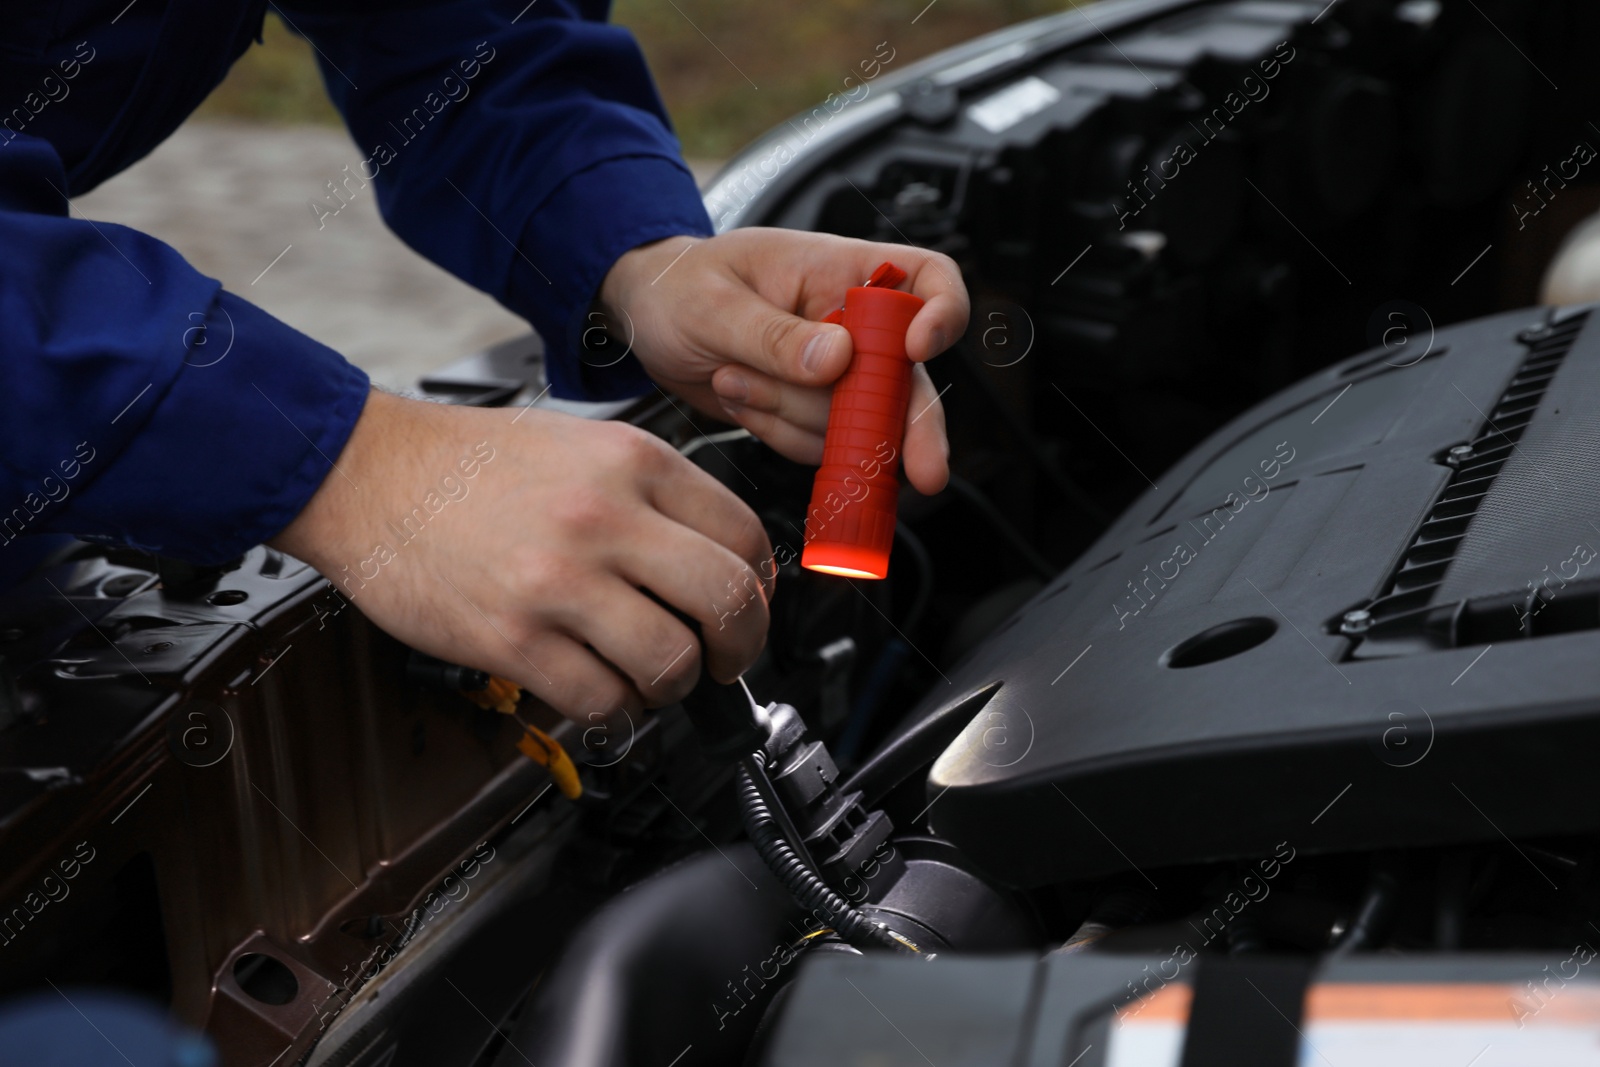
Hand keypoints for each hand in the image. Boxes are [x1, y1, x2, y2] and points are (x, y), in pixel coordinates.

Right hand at [270, 390, 772, 723]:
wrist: (367, 474)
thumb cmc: (469, 463)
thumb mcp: (582, 444)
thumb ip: (653, 494)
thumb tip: (718, 558)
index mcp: (632, 463)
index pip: (746, 535)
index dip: (762, 587)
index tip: (749, 606)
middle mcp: (606, 518)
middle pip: (729, 601)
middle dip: (742, 646)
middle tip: (727, 659)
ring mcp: (559, 582)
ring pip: (672, 662)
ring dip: (674, 685)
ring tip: (652, 676)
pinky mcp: (513, 638)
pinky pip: (601, 699)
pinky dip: (615, 710)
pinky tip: (601, 691)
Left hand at [598, 228, 967, 494]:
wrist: (645, 320)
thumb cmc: (678, 287)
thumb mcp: (712, 303)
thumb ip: (773, 335)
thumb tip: (836, 360)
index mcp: (843, 270)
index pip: (928, 278)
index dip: (941, 312)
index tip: (917, 348)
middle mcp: (852, 324)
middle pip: (912, 378)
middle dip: (914, 428)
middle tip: (923, 473)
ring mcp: (836, 374)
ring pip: (853, 423)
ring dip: (792, 416)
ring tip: (735, 378)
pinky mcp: (812, 412)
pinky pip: (817, 445)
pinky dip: (777, 433)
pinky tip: (741, 398)